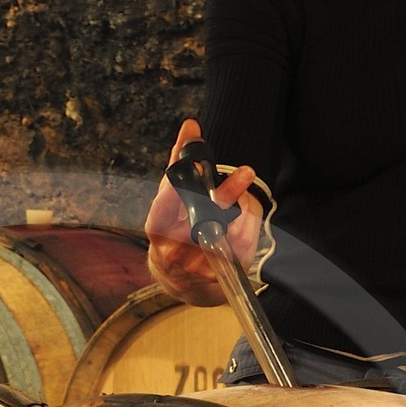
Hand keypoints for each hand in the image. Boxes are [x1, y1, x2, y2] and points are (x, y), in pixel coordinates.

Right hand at [144, 118, 266, 306]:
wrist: (180, 280)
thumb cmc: (173, 230)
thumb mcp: (169, 199)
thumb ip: (179, 163)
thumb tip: (191, 126)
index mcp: (158, 228)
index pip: (169, 199)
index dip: (184, 178)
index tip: (199, 158)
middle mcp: (175, 250)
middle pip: (203, 218)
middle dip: (225, 195)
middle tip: (246, 172)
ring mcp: (200, 266)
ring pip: (231, 230)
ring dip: (242, 207)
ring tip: (243, 193)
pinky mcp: (222, 274)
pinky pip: (244, 242)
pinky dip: (248, 224)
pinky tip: (243, 216)